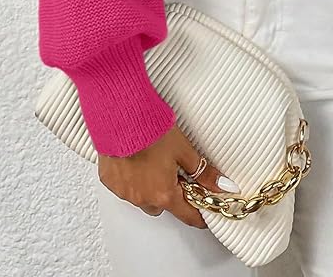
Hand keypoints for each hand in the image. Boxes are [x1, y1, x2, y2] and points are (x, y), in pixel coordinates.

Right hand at [97, 123, 238, 227]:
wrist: (121, 117)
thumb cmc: (149, 130)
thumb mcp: (184, 149)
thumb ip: (203, 172)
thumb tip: (222, 184)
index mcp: (163, 194)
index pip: (187, 215)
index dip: (199, 215)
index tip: (205, 213)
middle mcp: (142, 198)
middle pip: (163, 206)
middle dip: (171, 194)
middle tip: (175, 172)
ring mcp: (124, 192)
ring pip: (143, 198)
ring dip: (150, 187)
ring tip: (154, 162)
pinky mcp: (110, 182)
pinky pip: (125, 188)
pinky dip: (132, 179)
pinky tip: (136, 160)